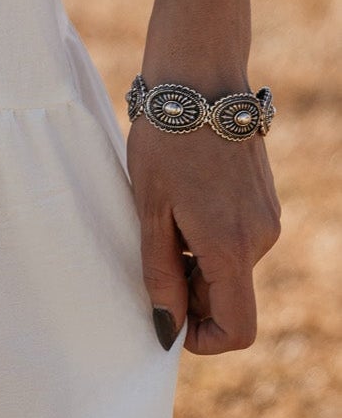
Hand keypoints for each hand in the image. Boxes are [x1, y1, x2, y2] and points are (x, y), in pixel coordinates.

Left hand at [127, 103, 282, 353]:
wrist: (198, 80)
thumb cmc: (164, 141)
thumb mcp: (149, 209)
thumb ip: (160, 272)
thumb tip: (168, 327)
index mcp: (231, 248)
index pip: (237, 329)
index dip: (202, 338)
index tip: (169, 316)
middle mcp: (261, 239)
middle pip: (231, 297)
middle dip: (193, 292)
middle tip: (153, 249)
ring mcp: (268, 218)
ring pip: (232, 266)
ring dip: (198, 259)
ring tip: (164, 212)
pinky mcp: (266, 200)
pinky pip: (239, 239)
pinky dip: (210, 236)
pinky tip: (183, 198)